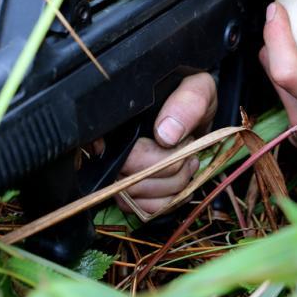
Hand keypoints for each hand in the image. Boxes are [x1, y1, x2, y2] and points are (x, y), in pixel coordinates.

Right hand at [117, 72, 216, 214]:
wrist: (197, 114)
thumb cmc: (191, 98)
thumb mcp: (198, 87)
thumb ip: (187, 102)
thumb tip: (166, 134)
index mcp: (120, 117)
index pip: (99, 141)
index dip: (125, 154)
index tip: (165, 145)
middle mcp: (110, 146)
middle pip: (126, 175)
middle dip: (168, 169)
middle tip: (190, 153)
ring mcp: (117, 171)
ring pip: (134, 196)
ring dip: (172, 186)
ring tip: (190, 163)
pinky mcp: (130, 191)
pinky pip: (142, 209)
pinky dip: (168, 202)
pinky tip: (182, 184)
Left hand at [259, 0, 296, 176]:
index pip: (286, 70)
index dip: (275, 36)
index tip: (276, 10)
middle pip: (271, 71)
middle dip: (272, 39)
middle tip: (284, 14)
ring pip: (274, 85)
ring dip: (280, 59)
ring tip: (293, 35)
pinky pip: (286, 100)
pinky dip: (292, 80)